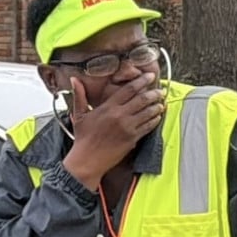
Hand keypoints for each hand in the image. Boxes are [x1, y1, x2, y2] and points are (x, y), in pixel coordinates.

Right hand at [63, 73, 165, 189]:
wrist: (87, 160)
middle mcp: (119, 115)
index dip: (142, 81)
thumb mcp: (79, 114)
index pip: (129, 90)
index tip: (149, 76)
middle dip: (154, 93)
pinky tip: (158, 116)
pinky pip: (148, 126)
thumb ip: (79, 95)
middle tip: (160, 90)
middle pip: (142, 99)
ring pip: (148, 112)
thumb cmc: (83, 139)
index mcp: (108, 107)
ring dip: (157, 106)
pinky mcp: (132, 139)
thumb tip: (74, 80)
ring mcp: (128, 127)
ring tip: (161, 102)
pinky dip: (155, 120)